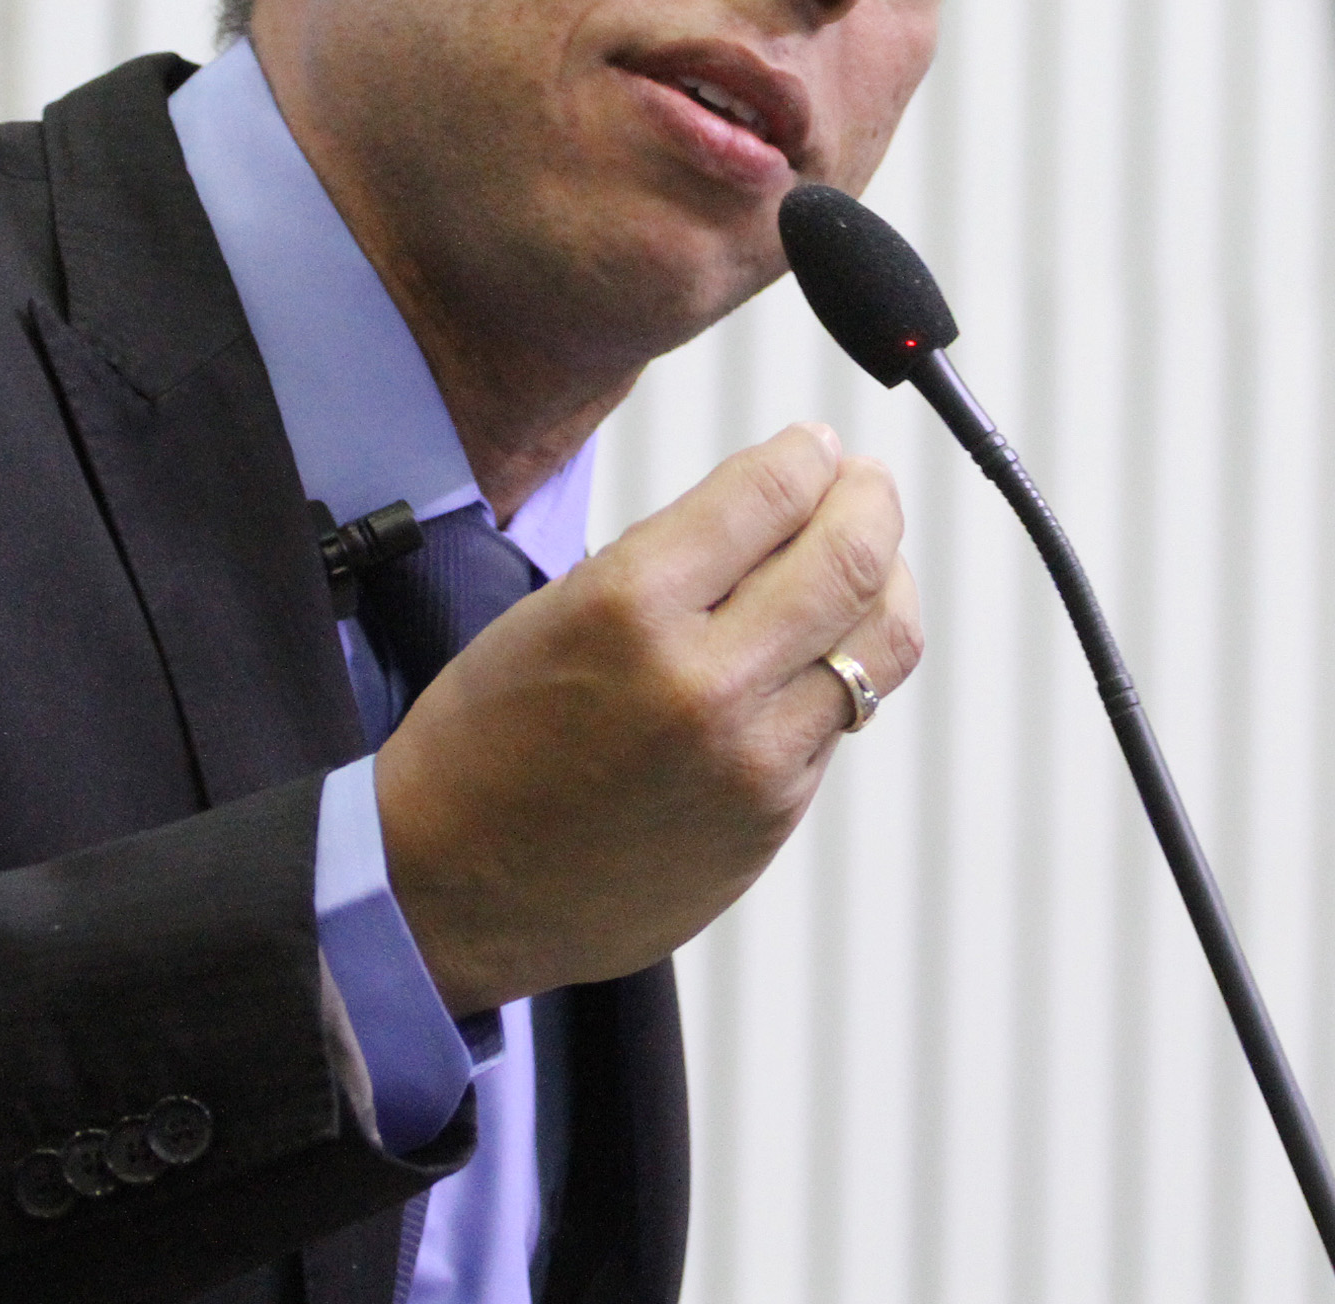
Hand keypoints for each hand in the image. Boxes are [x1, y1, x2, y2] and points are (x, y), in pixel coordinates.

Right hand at [372, 423, 924, 1014]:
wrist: (447, 888)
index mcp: (631, 606)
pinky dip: (842, 668)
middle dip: (872, 501)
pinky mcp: (771, 818)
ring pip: (883, 642)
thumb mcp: (557, 608)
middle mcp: (704, 681)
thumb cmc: (485, 740)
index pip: (771, 492)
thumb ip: (678, 558)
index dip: (808, 454)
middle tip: (866, 486)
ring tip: (869, 562)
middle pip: (854, 558)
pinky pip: (842, 718)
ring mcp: (751, 759)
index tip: (815, 447)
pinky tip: (814, 651)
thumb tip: (783, 503)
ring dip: (887, 582)